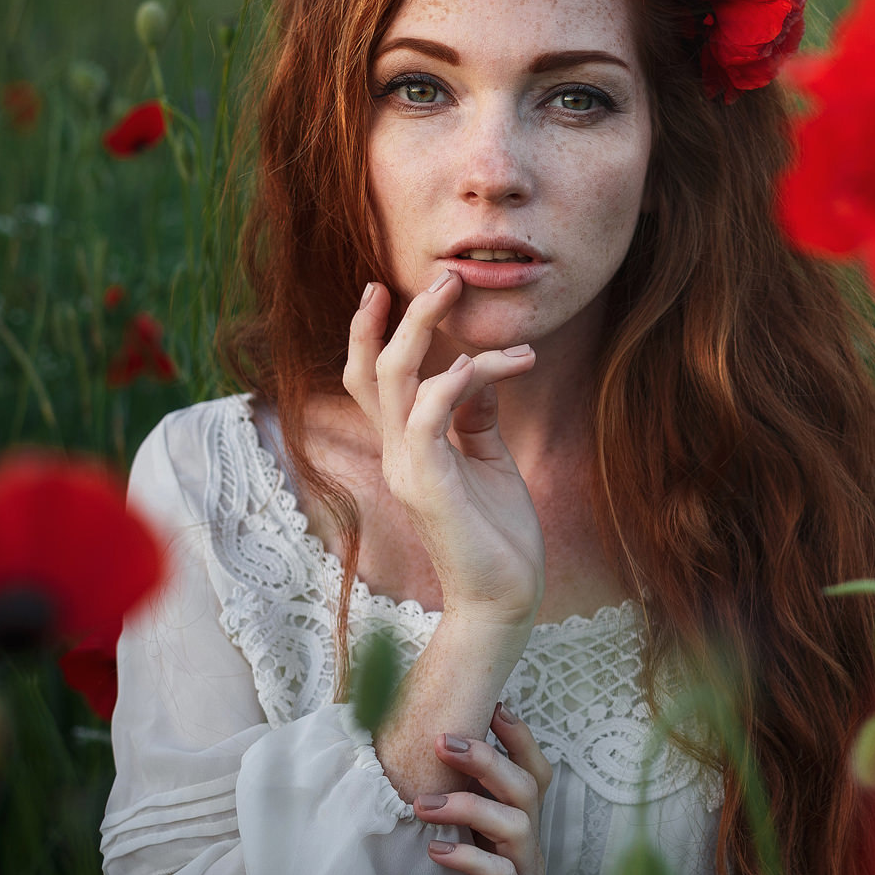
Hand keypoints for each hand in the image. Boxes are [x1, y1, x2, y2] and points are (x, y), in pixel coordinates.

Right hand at [345, 271, 544, 628]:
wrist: (504, 599)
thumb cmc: (499, 535)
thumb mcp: (489, 462)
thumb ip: (475, 418)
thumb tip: (475, 370)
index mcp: (407, 448)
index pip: (372, 380)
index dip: (370, 332)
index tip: (386, 287)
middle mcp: (396, 453)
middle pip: (373, 368)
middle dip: (400, 316)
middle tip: (440, 275)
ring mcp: (407, 468)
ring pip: (395, 379)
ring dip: (427, 329)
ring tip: (463, 293)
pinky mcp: (429, 484)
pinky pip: (430, 414)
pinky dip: (458, 379)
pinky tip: (497, 364)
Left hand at [421, 703, 554, 874]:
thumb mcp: (455, 865)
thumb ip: (443, 827)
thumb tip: (396, 779)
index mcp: (518, 834)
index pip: (532, 773)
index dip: (519, 737)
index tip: (491, 706)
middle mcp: (529, 851)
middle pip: (528, 787)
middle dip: (489, 757)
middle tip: (443, 741)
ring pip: (518, 825)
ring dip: (470, 806)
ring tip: (422, 806)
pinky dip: (470, 859)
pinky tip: (437, 854)